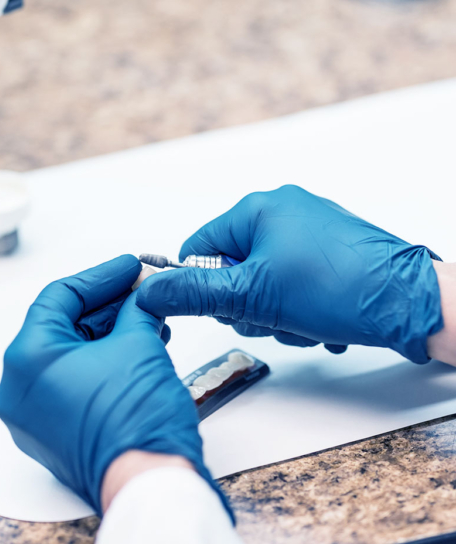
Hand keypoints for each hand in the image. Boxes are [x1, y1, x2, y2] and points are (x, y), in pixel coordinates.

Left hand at [0, 255, 229, 516]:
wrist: (151, 485)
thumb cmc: (137, 426)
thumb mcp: (139, 345)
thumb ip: (136, 308)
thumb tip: (141, 292)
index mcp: (27, 362)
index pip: (60, 297)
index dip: (101, 276)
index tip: (128, 266)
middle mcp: (19, 389)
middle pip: (64, 325)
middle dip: (110, 305)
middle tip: (142, 289)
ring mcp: (34, 414)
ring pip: (72, 354)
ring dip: (111, 332)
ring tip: (149, 318)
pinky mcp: (54, 431)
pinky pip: (75, 381)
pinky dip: (104, 360)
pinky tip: (137, 346)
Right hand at [137, 185, 442, 363]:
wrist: (408, 303)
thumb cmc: (339, 288)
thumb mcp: (252, 295)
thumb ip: (195, 293)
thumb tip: (150, 289)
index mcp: (258, 209)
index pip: (199, 247)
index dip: (204, 284)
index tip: (225, 305)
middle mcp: (283, 211)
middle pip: (231, 268)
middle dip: (247, 304)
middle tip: (270, 315)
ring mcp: (308, 230)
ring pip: (262, 282)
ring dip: (274, 313)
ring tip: (301, 320)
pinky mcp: (327, 252)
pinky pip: (291, 284)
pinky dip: (297, 308)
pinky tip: (317, 319)